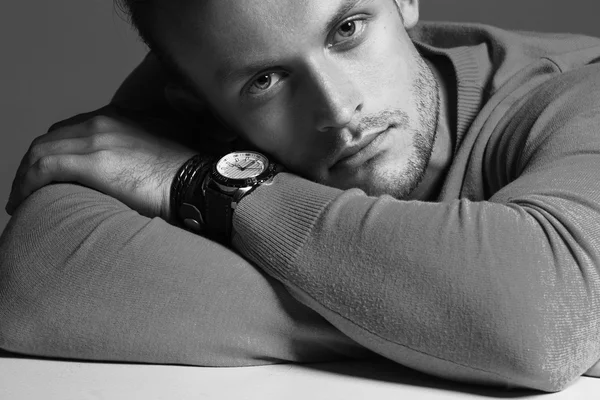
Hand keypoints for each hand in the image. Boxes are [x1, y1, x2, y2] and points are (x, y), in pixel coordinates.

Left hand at [6, 106, 196, 220]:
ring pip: (39, 153)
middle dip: (30, 165)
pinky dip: (26, 185)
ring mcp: (96, 139)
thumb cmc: (182, 176)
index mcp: (116, 118)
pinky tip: (23, 202)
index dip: (51, 152)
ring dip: (23, 177)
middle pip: (49, 140)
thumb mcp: (156, 152)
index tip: (46, 176)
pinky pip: (43, 169)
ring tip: (20, 200)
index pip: (68, 130)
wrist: (196, 182)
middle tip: (26, 190)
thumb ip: (134, 152)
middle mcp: (102, 122)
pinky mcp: (93, 161)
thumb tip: (125, 174)